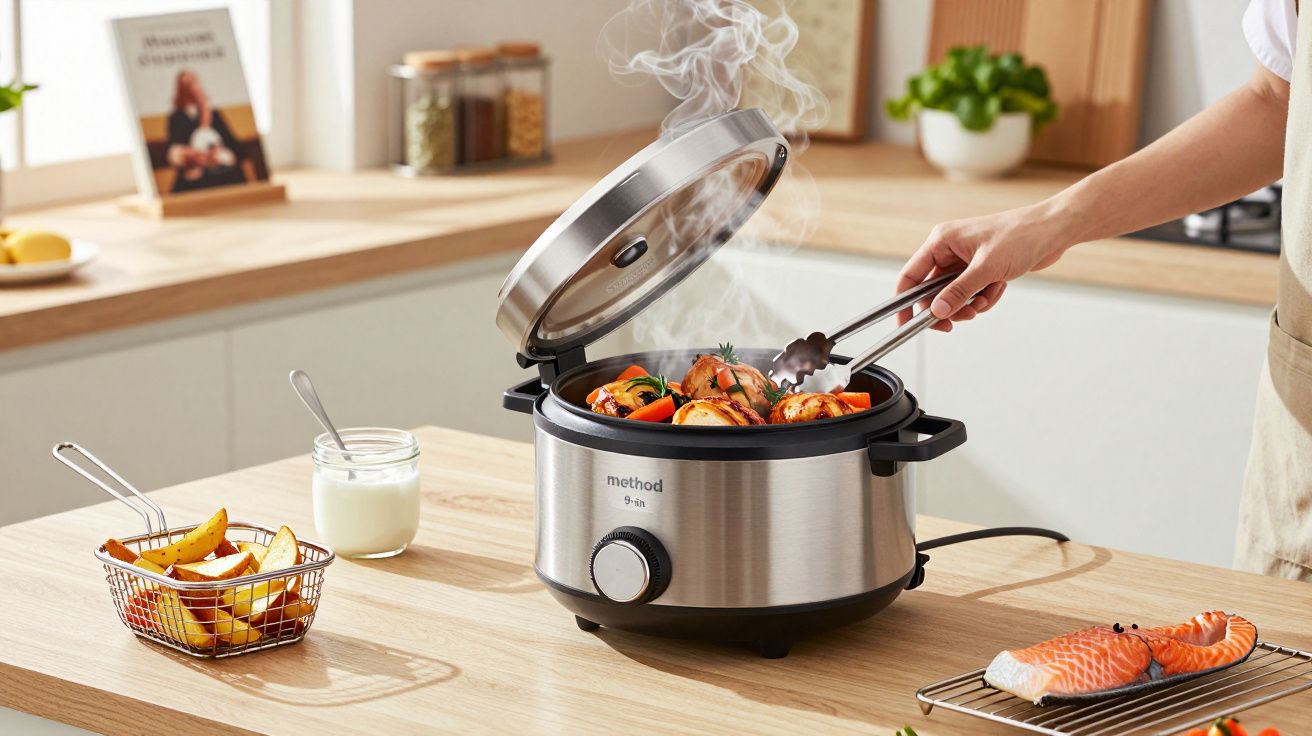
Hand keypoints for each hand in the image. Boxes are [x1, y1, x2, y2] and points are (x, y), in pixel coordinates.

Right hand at [895, 201, 1076, 331]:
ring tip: (987, 298)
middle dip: (950, 306)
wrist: (1053, 230)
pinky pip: (972, 293)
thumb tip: (937, 311)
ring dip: (971, 303)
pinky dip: (984, 297)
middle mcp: (949, 250)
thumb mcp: (986, 268)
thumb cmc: (1021, 235)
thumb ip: (958, 292)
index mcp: (942, 241)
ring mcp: (965, 260)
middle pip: (933, 291)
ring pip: (954, 295)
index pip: (911, 276)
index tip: (906, 323)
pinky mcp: (980, 268)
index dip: (905, 302)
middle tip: (962, 317)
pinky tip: (999, 287)